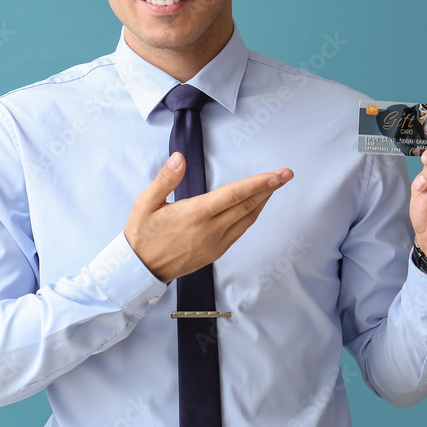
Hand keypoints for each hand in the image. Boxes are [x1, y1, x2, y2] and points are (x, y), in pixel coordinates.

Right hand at [124, 152, 293, 283]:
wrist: (141, 269)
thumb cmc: (142, 234)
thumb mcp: (145, 203)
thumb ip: (165, 178)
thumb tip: (179, 158)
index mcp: (195, 214)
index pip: (235, 195)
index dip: (259, 183)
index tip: (277, 174)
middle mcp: (210, 230)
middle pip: (248, 206)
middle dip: (270, 188)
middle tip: (286, 174)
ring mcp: (215, 243)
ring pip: (247, 219)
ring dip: (263, 202)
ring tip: (273, 186)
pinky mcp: (215, 252)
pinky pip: (240, 231)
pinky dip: (251, 216)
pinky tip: (254, 206)